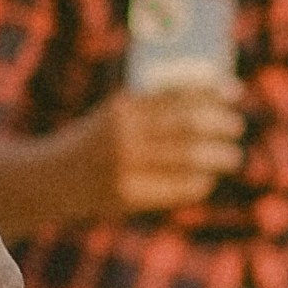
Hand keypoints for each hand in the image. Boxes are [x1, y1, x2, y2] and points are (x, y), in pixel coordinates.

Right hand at [86, 82, 243, 214]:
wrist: (51, 178)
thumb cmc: (94, 142)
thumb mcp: (116, 115)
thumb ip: (153, 108)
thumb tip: (209, 103)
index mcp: (123, 107)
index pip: (177, 94)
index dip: (211, 92)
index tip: (235, 92)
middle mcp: (125, 134)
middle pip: (188, 124)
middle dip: (220, 124)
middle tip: (236, 126)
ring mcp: (126, 165)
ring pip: (188, 156)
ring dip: (218, 155)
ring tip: (232, 156)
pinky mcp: (128, 194)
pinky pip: (176, 188)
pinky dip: (198, 183)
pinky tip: (206, 180)